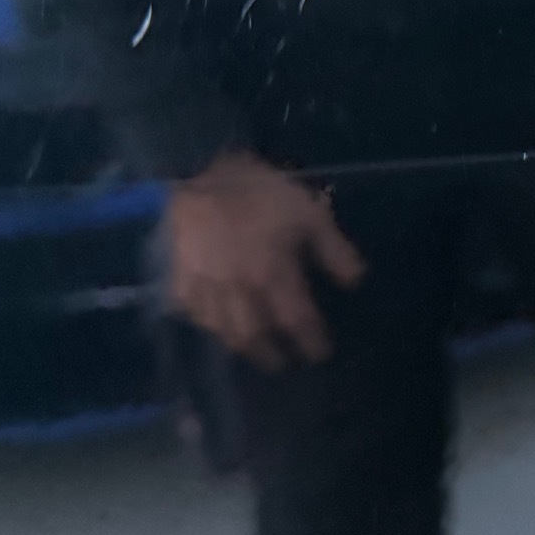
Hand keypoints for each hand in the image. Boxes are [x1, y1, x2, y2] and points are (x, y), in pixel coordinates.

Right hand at [163, 152, 364, 369]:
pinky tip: (212, 327)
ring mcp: (206, 288)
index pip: (297, 320)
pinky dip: (205, 325)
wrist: (197, 169)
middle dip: (272, 355)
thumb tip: (356, 282)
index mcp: (273, 275)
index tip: (320, 354)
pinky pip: (191, 312)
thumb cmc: (259, 190)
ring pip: (224, 331)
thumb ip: (333, 250)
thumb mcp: (308, 212)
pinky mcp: (179, 277)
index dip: (310, 341)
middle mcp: (240, 291)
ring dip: (242, 348)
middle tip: (283, 365)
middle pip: (257, 335)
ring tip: (252, 354)